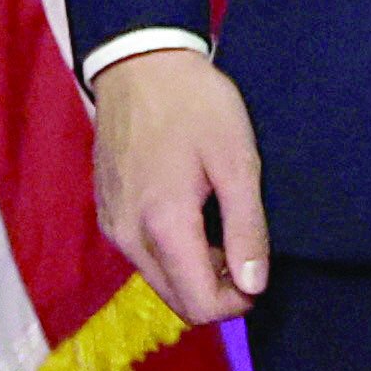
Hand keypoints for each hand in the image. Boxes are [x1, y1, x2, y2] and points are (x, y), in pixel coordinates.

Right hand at [90, 48, 267, 325]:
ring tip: (228, 229)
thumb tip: (255, 285)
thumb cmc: (196, 107)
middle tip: (249, 252)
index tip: (262, 278)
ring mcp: (112, 225)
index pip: (196, 303)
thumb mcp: (237, 163)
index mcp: (161, 225)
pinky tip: (200, 217)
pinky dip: (175, 251)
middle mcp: (127, 235)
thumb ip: (246, 228)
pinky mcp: (108, 212)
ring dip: (197, 270)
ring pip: (159, 277)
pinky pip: (144, 253)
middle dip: (217, 289)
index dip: (237, 302)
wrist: (141, 66)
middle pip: (175, 298)